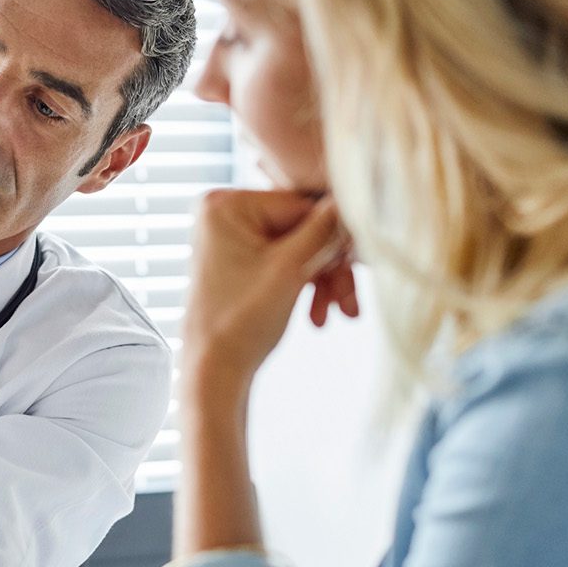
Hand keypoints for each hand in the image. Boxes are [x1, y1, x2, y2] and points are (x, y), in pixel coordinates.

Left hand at [181, 189, 356, 387]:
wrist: (214, 371)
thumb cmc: (241, 321)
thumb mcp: (291, 269)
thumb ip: (324, 230)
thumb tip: (353, 195)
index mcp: (226, 204)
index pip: (301, 206)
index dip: (332, 236)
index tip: (353, 265)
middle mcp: (224, 213)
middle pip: (302, 228)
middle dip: (328, 267)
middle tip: (347, 301)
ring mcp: (232, 237)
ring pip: (299, 248)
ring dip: (323, 281)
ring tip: (340, 314)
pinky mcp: (241, 260)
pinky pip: (286, 262)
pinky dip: (305, 285)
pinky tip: (319, 316)